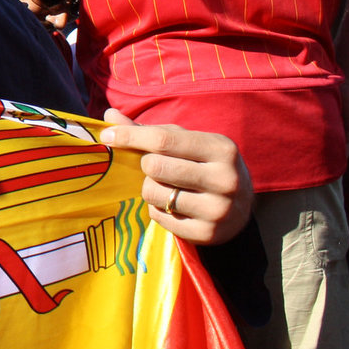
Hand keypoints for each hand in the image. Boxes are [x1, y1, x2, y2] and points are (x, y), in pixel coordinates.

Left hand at [100, 108, 252, 244]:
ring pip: (153, 193)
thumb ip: (149, 131)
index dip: (130, 137)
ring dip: (149, 188)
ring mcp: (218, 209)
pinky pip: (158, 217)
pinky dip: (156, 209)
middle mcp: (225, 179)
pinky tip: (174, 206)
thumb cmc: (204, 164)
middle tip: (154, 167)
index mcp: (221, 148)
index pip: (163, 139)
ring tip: (167, 187)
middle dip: (145, 165)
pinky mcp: (207, 233)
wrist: (241, 207)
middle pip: (155, 166)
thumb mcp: (186, 142)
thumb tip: (109, 115)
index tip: (107, 135)